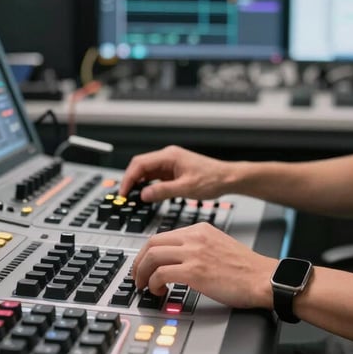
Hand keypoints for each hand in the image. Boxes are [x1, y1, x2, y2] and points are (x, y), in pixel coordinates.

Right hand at [119, 145, 233, 201]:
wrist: (228, 178)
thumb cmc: (212, 179)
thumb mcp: (186, 188)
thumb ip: (163, 191)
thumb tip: (144, 195)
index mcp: (169, 156)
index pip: (140, 164)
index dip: (128, 178)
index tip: (124, 192)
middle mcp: (168, 156)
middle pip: (140, 165)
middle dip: (131, 180)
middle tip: (125, 196)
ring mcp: (170, 163)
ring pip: (147, 171)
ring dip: (139, 183)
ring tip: (132, 197)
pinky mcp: (173, 171)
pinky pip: (155, 176)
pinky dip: (148, 185)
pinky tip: (146, 194)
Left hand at [131, 222, 275, 309]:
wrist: (263, 279)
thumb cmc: (247, 269)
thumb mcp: (219, 245)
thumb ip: (199, 246)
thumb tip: (179, 260)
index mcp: (200, 230)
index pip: (163, 236)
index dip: (148, 252)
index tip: (145, 264)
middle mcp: (195, 237)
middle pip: (153, 243)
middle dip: (140, 262)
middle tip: (138, 276)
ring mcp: (194, 253)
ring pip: (152, 257)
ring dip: (142, 274)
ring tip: (144, 286)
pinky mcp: (194, 271)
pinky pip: (161, 274)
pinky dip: (154, 283)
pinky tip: (158, 291)